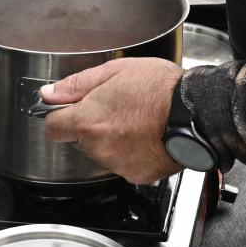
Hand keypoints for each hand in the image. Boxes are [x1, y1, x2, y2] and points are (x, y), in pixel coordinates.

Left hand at [40, 57, 184, 184]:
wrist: (196, 112)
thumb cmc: (160, 88)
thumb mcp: (115, 71)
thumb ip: (77, 84)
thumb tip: (49, 93)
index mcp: (88, 120)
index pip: (52, 128)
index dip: (58, 116)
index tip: (67, 110)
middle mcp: (99, 147)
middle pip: (78, 140)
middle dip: (89, 125)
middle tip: (114, 107)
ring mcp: (117, 164)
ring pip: (100, 152)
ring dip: (110, 139)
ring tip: (135, 120)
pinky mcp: (136, 175)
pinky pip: (123, 164)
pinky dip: (129, 153)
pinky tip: (145, 136)